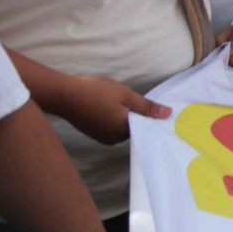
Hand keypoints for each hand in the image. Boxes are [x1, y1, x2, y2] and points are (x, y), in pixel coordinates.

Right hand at [54, 76, 170, 145]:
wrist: (65, 95)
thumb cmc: (97, 92)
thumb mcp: (127, 95)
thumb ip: (147, 107)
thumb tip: (167, 114)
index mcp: (124, 130)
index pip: (146, 128)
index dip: (153, 117)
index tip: (160, 108)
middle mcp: (114, 139)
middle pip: (134, 128)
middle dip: (139, 115)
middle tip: (140, 99)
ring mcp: (102, 137)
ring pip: (122, 127)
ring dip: (126, 116)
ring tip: (123, 100)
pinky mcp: (94, 133)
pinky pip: (112, 127)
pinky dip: (115, 117)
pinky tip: (112, 105)